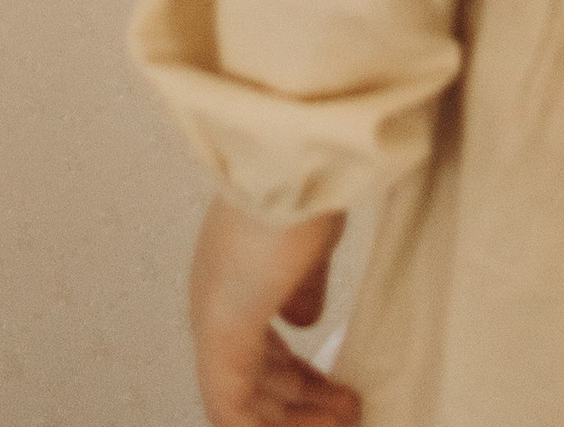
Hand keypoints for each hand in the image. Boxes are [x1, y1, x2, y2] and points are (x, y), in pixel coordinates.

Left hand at [188, 199, 357, 426]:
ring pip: (242, 399)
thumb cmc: (305, 188)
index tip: (338, 389)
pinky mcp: (222, 336)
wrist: (292, 162)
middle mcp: (214, 301)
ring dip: (294, 419)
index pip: (259, 347)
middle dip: (304, 402)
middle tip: (349, 411)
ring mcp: (213, 319)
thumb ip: (304, 284)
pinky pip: (231, 411)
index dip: (299, 379)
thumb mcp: (311, 243)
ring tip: (345, 418)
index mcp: (233, 276)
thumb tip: (302, 319)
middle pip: (255, 376)